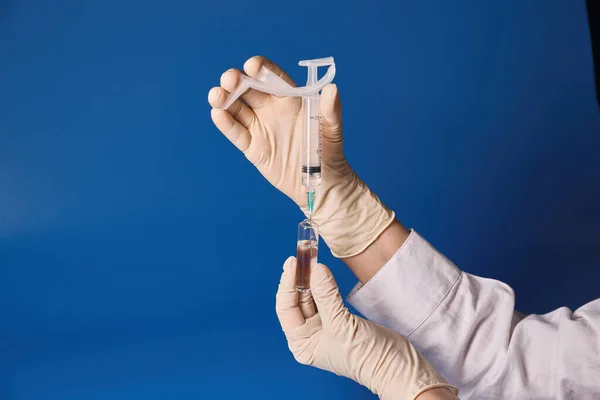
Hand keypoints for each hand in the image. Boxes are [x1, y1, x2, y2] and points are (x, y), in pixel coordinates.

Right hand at [208, 57, 394, 257]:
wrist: (321, 185)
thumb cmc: (330, 154)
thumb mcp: (333, 131)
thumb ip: (331, 111)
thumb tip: (332, 90)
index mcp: (290, 98)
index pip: (272, 77)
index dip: (261, 69)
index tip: (252, 66)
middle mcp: (272, 108)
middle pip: (248, 89)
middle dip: (236, 81)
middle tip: (229, 79)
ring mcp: (260, 127)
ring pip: (237, 108)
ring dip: (224, 98)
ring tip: (216, 95)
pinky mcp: (252, 147)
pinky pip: (236, 133)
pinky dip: (225, 124)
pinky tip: (217, 114)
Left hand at [275, 257, 457, 399]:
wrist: (397, 365)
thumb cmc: (366, 356)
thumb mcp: (341, 324)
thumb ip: (326, 295)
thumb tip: (316, 269)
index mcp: (302, 344)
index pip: (286, 308)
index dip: (287, 284)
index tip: (292, 262)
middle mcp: (310, 336)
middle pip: (298, 300)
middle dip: (299, 277)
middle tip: (303, 254)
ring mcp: (325, 327)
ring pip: (312, 297)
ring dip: (312, 278)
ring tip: (310, 256)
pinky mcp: (340, 320)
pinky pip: (327, 298)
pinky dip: (325, 284)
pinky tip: (322, 270)